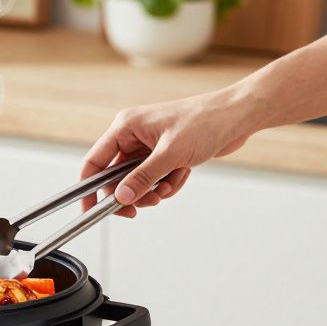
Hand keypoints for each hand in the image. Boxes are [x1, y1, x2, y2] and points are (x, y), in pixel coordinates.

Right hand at [79, 87, 260, 217]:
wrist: (237, 116)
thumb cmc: (205, 121)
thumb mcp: (170, 154)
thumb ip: (142, 178)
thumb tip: (121, 197)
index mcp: (126, 127)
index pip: (95, 162)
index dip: (89, 188)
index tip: (90, 209)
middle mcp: (133, 136)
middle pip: (117, 177)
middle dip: (134, 192)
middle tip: (146, 203)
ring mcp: (149, 146)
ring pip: (138, 181)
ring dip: (155, 189)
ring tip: (171, 184)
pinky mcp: (164, 154)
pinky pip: (156, 179)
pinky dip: (168, 183)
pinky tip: (183, 173)